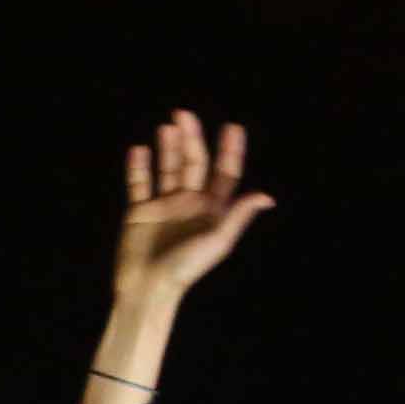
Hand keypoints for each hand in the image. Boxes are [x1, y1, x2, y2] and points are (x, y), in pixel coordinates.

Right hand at [113, 110, 274, 306]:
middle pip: (194, 163)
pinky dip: (138, 167)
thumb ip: (238, 216)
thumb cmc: (185, 268)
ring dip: (168, 147)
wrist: (148, 288)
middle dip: (192, 139)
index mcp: (211, 209)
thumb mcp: (217, 241)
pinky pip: (139, 183)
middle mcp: (189, 203)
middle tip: (184, 116)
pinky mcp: (140, 212)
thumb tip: (266, 196)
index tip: (233, 129)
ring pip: (168, 168)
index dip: (230, 151)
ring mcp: (164, 205)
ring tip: (167, 127)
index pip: (225, 173)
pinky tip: (139, 150)